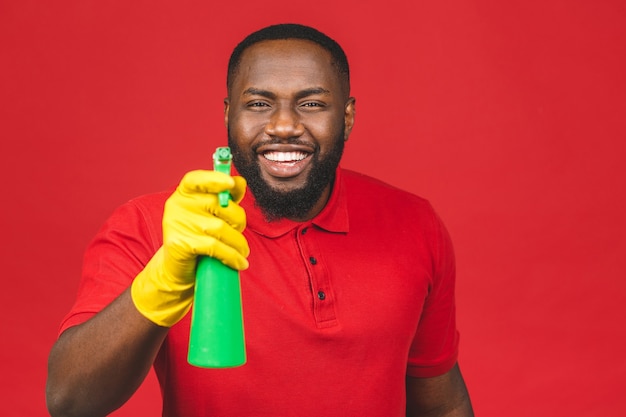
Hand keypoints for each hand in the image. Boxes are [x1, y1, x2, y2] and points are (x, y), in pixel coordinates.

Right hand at [131, 170, 248, 326]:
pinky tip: (239, 262)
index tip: (231, 183)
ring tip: (242, 251)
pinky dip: (232, 256)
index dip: (215, 178)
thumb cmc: (198, 236)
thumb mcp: (211, 213)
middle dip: (238, 220)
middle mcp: (177, 204)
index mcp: (185, 193)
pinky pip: (215, 247)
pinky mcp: (180, 244)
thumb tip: (239, 182)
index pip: (196, 178)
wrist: (177, 267)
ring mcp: (177, 224)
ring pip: (220, 228)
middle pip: (219, 204)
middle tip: (240, 232)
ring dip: (238, 242)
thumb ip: (226, 196)